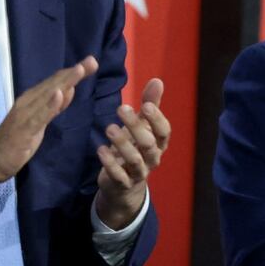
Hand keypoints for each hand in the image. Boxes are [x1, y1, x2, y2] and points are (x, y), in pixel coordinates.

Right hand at [0, 56, 98, 201]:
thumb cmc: (15, 143)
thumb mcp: (38, 123)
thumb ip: (52, 108)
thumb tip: (68, 90)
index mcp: (31, 100)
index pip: (55, 83)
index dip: (72, 73)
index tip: (91, 62)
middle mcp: (28, 102)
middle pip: (54, 85)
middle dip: (73, 73)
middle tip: (92, 60)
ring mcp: (25, 115)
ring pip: (48, 96)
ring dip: (64, 82)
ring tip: (79, 70)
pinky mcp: (24, 129)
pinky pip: (40, 116)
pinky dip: (50, 104)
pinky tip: (60, 94)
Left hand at [95, 78, 169, 228]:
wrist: (124, 185)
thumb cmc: (134, 147)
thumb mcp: (141, 126)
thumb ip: (150, 105)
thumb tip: (158, 80)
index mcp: (158, 143)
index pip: (164, 132)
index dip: (157, 119)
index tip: (145, 105)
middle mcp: (151, 158)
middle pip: (149, 144)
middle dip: (136, 126)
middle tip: (121, 108)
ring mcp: (138, 172)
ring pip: (135, 160)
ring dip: (122, 144)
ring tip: (109, 128)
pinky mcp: (122, 183)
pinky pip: (119, 175)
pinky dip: (110, 164)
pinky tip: (100, 150)